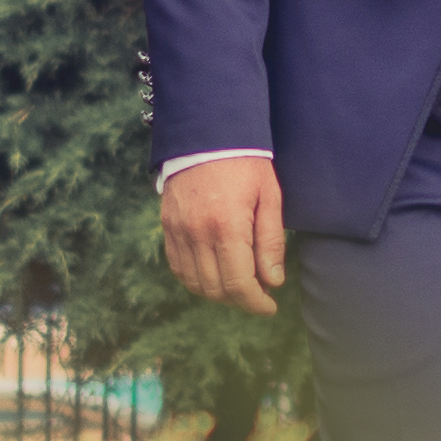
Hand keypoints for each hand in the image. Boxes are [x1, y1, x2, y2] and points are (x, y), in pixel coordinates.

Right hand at [160, 154, 289, 315]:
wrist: (207, 134)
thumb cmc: (246, 164)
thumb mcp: (269, 198)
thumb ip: (270, 243)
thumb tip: (272, 282)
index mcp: (227, 226)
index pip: (238, 284)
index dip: (256, 303)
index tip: (270, 306)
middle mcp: (197, 233)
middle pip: (216, 289)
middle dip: (240, 300)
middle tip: (259, 294)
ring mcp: (178, 231)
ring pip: (194, 283)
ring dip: (218, 292)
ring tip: (239, 284)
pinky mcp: (168, 226)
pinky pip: (178, 267)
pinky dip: (196, 279)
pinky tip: (214, 273)